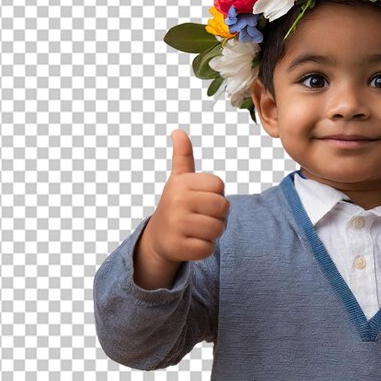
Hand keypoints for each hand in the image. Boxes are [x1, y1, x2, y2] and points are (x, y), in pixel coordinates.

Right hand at [145, 129, 229, 263]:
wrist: (157, 238)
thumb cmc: (176, 205)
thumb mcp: (179, 179)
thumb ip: (183, 156)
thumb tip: (178, 131)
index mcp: (181, 183)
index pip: (219, 186)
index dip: (216, 195)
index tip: (201, 199)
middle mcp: (177, 201)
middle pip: (222, 207)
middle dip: (219, 215)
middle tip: (203, 217)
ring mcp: (176, 225)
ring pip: (217, 229)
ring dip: (213, 233)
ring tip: (198, 230)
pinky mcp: (178, 247)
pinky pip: (208, 248)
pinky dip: (204, 248)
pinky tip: (191, 243)